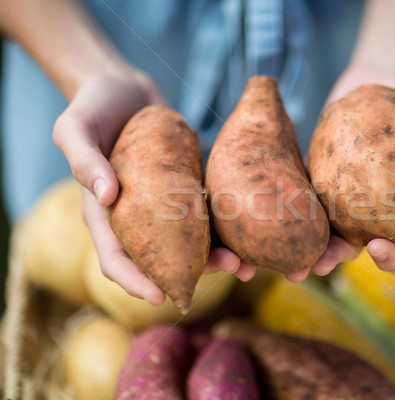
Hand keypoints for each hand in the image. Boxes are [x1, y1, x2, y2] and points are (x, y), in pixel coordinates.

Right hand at [54, 69, 254, 304]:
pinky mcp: (186, 188)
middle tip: (228, 270)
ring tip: (247, 263)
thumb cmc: (93, 106)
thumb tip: (106, 196)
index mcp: (103, 213)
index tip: (160, 297)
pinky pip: (206, 214)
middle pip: (162, 258)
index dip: (135, 281)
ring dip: (218, 256)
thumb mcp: (75, 127)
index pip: (115, 259)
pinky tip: (249, 233)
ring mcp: (163, 205)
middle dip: (194, 273)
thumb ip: (84, 159)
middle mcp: (136, 217)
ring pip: (190, 243)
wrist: (124, 88)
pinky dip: (225, 229)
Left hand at [305, 62, 394, 275]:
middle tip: (322, 263)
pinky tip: (273, 212)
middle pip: (355, 248)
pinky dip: (290, 206)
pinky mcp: (317, 174)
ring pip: (324, 229)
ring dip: (308, 246)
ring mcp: (342, 196)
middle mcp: (372, 213)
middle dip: (337, 260)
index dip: (394, 260)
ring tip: (292, 255)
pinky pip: (302, 193)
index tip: (378, 247)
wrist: (390, 78)